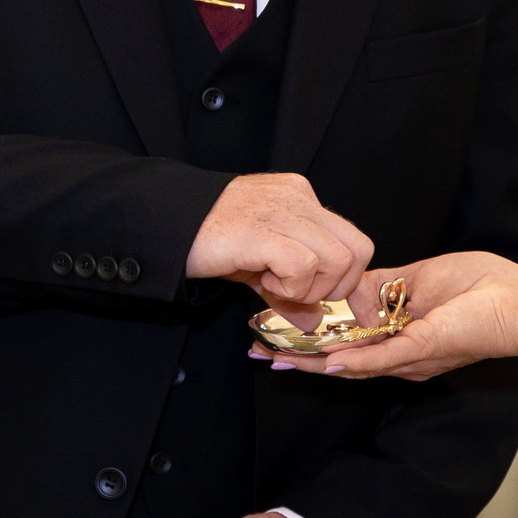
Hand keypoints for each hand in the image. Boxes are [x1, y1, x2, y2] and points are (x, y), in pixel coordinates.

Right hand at [185, 173, 373, 307]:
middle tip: (299, 296)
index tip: (355, 312)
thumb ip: (290, 290)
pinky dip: (290, 287)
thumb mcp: (257, 266)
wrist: (161, 223)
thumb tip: (315, 319)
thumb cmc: (207, 239)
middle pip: (356, 250)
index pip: (353, 240)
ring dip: (310, 288)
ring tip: (273, 285)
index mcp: (300, 198)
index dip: (355, 281)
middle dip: (337, 288)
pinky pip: (304, 266)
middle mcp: (298, 198)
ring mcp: (282, 211)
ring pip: (336, 259)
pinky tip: (262, 280)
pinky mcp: (263, 230)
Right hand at [276, 252, 517, 380]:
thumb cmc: (483, 285)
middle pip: (339, 359)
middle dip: (297, 355)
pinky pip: (379, 360)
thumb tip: (350, 290)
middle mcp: (401, 356)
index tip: (277, 331)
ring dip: (311, 361)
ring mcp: (410, 357)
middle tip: (258, 351)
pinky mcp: (421, 351)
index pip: (346, 340)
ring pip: (351, 364)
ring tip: (275, 357)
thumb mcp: (417, 277)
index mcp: (400, 337)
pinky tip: (320, 362)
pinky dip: (349, 362)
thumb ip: (381, 285)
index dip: (310, 337)